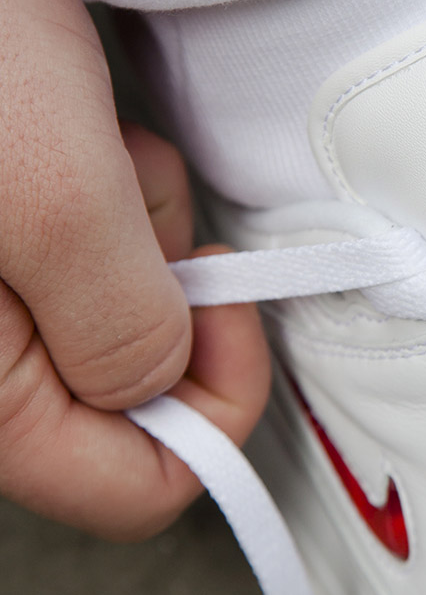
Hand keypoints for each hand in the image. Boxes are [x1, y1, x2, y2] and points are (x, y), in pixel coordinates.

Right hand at [0, 0, 269, 539]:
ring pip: (121, 304)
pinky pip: (95, 238)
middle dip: (165, 280)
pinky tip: (68, 107)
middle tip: (123, 175)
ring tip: (80, 121)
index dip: (213, 408)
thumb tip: (163, 389)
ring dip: (137, 213)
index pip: (132, 486)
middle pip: (131, 388)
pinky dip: (110, 178)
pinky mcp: (4, 214)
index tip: (233, 304)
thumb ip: (118, 324)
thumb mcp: (46, 195)